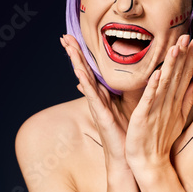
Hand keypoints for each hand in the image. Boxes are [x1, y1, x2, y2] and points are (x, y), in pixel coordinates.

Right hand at [60, 34, 129, 161]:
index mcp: (104, 94)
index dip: (83, 53)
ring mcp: (96, 105)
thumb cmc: (128, 132)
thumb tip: (127, 75)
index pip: (92, 69)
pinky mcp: (100, 114)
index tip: (75, 37)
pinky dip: (85, 83)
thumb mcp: (128, 105)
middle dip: (74, 53)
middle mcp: (97, 97)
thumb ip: (125, 89)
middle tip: (64, 36)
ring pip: (84, 79)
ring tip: (67, 47)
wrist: (128, 155)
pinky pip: (91, 95)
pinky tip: (79, 72)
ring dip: (75, 62)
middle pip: (83, 70)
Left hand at [125, 35, 192, 168]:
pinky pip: (149, 99)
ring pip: (165, 83)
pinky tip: (157, 74)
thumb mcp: (177, 115)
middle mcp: (169, 102)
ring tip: (176, 48)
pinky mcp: (144, 116)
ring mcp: (158, 109)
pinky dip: (153, 87)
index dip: (191, 56)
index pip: (185, 73)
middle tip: (189, 35)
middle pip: (178, 74)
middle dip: (184, 55)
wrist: (149, 160)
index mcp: (175, 100)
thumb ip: (187, 97)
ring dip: (171, 65)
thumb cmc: (160, 138)